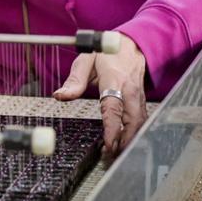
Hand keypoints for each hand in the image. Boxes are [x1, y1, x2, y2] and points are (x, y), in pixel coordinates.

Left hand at [53, 32, 146, 158]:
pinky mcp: (141, 102)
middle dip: (124, 140)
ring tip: (115, 155)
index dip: (112, 127)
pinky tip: (123, 144)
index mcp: (115, 80)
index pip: (114, 107)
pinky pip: (141, 121)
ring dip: (129, 140)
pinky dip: (134, 135)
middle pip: (133, 120)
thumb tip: (60, 95)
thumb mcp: (86, 59)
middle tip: (110, 156)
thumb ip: (74, 80)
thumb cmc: (107, 53)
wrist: (131, 44)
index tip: (108, 143)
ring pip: (140, 123)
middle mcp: (130, 90)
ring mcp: (138, 97)